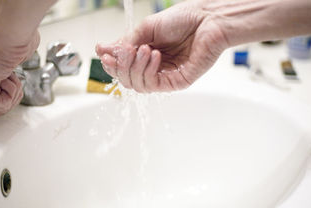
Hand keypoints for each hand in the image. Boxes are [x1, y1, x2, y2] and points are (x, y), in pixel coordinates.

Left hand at [0, 30, 39, 115]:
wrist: (13, 35)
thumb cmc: (16, 41)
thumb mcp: (16, 59)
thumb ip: (12, 71)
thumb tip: (15, 72)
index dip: (9, 94)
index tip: (12, 77)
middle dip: (10, 99)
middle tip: (12, 80)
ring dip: (13, 94)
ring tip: (10, 74)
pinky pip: (1, 105)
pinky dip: (11, 93)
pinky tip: (7, 75)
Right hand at [96, 1, 228, 91]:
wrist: (208, 19)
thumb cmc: (182, 20)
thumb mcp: (146, 29)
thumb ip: (126, 42)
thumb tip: (103, 49)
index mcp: (145, 55)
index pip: (122, 68)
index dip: (111, 64)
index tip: (104, 54)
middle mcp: (153, 68)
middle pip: (127, 80)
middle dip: (121, 67)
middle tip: (126, 51)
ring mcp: (165, 76)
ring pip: (137, 85)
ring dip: (135, 67)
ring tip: (145, 49)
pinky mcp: (176, 82)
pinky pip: (153, 85)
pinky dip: (148, 71)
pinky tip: (154, 55)